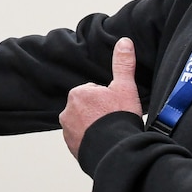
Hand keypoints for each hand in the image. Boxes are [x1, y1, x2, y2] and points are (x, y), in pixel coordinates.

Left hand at [60, 38, 142, 155]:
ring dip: (94, 126)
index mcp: (77, 94)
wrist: (116, 150)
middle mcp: (66, 111)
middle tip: (114, 120)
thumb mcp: (125, 87)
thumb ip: (123, 64)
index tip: (115, 108)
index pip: (94, 91)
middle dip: (99, 112)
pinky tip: (104, 141)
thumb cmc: (119, 118)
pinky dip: (91, 140)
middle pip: (88, 107)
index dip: (108, 99)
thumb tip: (124, 41)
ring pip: (84, 123)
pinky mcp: (71, 145)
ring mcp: (67, 130)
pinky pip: (81, 139)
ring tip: (110, 132)